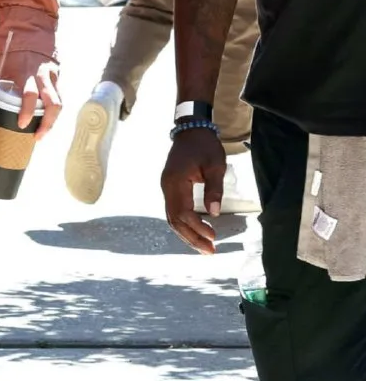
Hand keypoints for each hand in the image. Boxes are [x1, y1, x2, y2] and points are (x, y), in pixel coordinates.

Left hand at [0, 55, 61, 139]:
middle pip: (51, 102)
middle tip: (36, 136)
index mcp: (24, 73)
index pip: (29, 94)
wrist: (29, 35)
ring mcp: (51, 78)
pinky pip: (59, 98)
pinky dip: (54, 113)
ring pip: (59, 103)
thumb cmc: (9, 55)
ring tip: (41, 134)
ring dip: (52, 121)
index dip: (27, 110)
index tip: (22, 124)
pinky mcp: (57, 79)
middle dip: (46, 122)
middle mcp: (41, 76)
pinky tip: (46, 122)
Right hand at [161, 127, 224, 254]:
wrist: (190, 130)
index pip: (183, 212)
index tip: (213, 235)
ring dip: (187, 234)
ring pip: (172, 218)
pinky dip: (183, 225)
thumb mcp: (215, 166)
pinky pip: (174, 211)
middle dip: (191, 237)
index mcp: (176, 182)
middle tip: (209, 251)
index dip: (198, 227)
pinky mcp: (170, 188)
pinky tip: (195, 232)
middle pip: (174, 220)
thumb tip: (215, 214)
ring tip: (204, 247)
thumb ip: (214, 189)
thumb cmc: (205, 146)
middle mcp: (167, 187)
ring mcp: (166, 188)